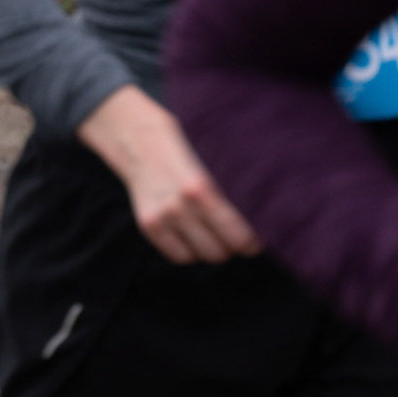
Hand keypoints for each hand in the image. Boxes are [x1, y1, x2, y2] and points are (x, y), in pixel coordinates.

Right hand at [77, 85, 260, 264]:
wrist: (137, 139)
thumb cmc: (183, 148)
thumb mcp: (211, 163)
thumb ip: (229, 192)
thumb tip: (260, 225)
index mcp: (201, 189)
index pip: (238, 236)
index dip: (251, 243)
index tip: (255, 240)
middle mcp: (180, 207)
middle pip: (221, 252)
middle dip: (231, 246)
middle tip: (233, 235)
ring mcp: (161, 218)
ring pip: (201, 256)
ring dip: (210, 248)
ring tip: (210, 231)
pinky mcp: (147, 225)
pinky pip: (179, 257)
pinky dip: (188, 251)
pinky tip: (190, 234)